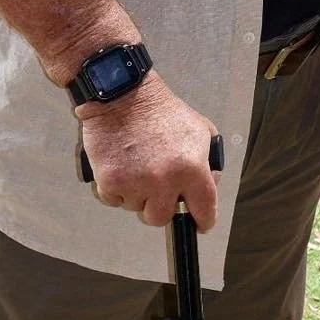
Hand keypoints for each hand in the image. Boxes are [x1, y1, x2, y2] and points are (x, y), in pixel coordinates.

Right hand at [78, 73, 219, 228]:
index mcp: (192, 169)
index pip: (204, 210)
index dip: (203, 220)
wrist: (124, 95)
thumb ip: (209, 161)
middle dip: (160, 205)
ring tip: (137, 166)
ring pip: (136, 208)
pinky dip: (116, 189)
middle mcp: (165, 181)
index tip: (200, 224)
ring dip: (137, 194)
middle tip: (157, 186)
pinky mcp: (110, 182)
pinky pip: (114, 200)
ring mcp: (136, 184)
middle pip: (162, 218)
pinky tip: (122, 166)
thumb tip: (209, 185)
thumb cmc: (163, 111)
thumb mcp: (201, 130)